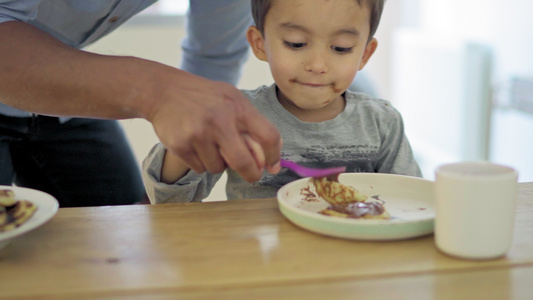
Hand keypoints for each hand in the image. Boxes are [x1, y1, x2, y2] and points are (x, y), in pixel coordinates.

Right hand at [147, 70, 280, 181]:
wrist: (164, 91)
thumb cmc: (205, 97)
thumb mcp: (232, 99)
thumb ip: (251, 124)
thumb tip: (268, 158)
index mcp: (237, 107)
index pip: (268, 135)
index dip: (275, 156)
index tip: (273, 167)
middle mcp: (219, 120)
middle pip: (243, 163)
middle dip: (251, 174)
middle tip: (251, 175)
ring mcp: (198, 134)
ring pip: (218, 168)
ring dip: (218, 163)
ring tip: (209, 144)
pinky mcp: (181, 145)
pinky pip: (200, 169)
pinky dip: (200, 162)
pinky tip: (194, 144)